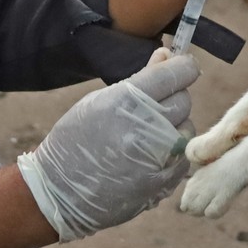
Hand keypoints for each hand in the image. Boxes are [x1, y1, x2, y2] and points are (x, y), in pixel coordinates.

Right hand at [16, 50, 198, 241]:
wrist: (60, 193)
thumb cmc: (74, 141)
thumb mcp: (98, 102)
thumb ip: (138, 80)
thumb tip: (166, 55)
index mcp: (126, 101)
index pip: (175, 74)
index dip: (184, 67)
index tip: (184, 68)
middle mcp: (145, 127)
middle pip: (184, 100)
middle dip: (174, 98)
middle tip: (152, 108)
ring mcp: (156, 157)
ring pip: (187, 129)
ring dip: (174, 128)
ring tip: (147, 136)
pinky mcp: (162, 182)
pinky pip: (184, 158)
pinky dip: (173, 154)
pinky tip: (151, 156)